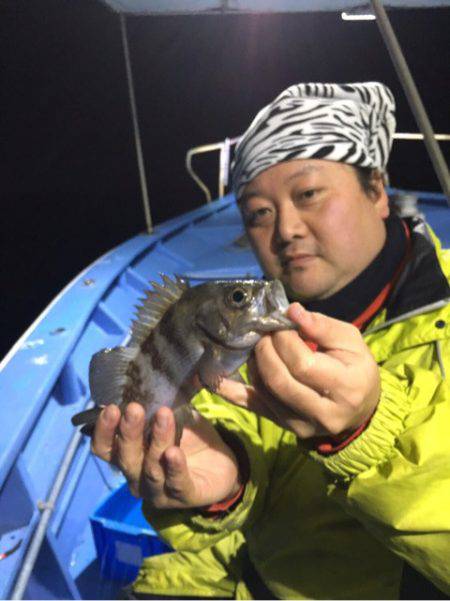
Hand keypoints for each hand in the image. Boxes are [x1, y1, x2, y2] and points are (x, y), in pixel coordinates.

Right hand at [91, 403, 241, 508]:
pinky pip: (176, 483)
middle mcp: (137, 477)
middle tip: (135, 408)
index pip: (105, 449)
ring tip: (164, 416)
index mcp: (129, 457)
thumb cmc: (190, 439)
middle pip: (125, 458)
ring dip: (156, 440)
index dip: (104, 431)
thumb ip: (160, 404)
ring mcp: (158, 492)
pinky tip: (174, 452)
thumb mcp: (174, 417)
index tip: (110, 407)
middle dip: (129, 432)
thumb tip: (154, 376)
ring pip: (151, 468)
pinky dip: (174, 467)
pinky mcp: (184, 497)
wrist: (222, 464)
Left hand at [218, 303, 379, 438]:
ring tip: (254, 345)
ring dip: (253, 364)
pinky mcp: (285, 427)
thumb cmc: (356, 368)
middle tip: (262, 333)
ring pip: (265, 393)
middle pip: (279, 381)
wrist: (359, 409)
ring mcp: (301, 425)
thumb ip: (322, 326)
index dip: (284, 340)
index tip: (279, 323)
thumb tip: (291, 312)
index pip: (303, 364)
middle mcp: (323, 413)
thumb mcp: (350, 341)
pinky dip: (233, 391)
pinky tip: (214, 377)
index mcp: (346, 388)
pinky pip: (254, 407)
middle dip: (264, 351)